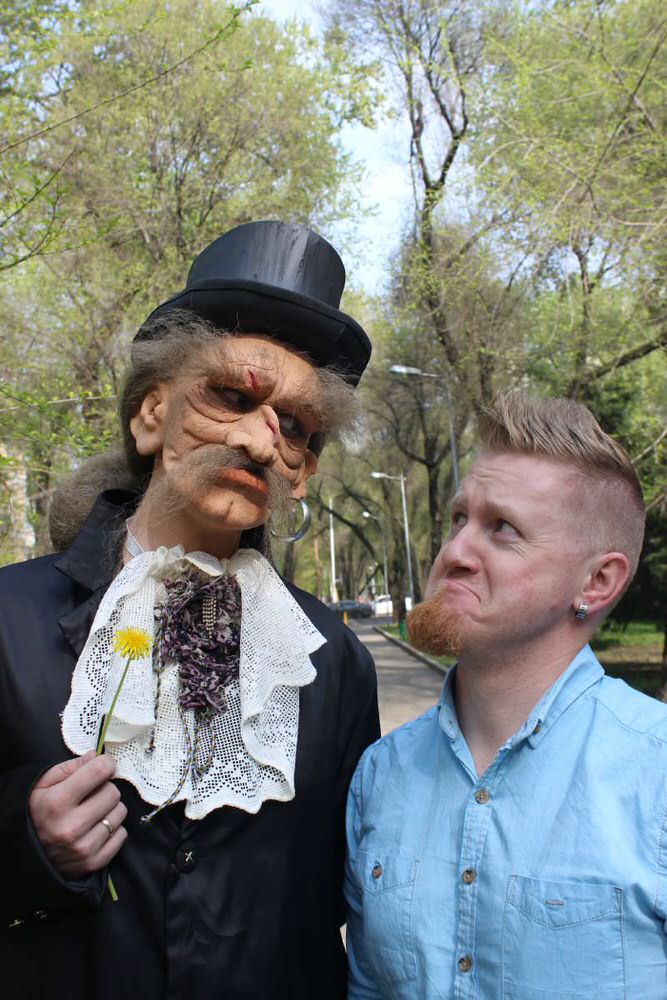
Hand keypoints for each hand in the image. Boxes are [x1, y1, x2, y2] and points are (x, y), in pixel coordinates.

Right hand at [29, 750, 127, 879]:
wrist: (28, 853)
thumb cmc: (38, 812)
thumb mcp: (43, 785)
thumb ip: (70, 767)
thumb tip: (96, 755)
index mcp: (57, 802)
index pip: (98, 771)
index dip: (105, 763)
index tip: (102, 766)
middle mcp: (71, 827)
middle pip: (113, 792)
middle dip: (105, 788)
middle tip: (93, 794)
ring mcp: (83, 847)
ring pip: (119, 813)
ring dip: (110, 809)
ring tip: (94, 812)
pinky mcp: (93, 862)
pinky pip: (121, 835)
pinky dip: (113, 829)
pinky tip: (96, 828)